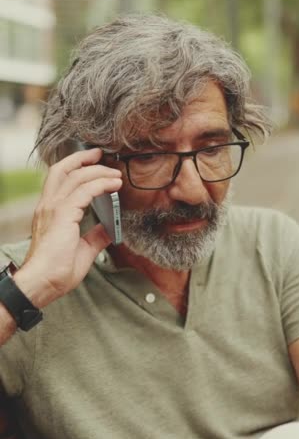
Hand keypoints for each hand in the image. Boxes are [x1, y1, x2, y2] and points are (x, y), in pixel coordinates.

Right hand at [14, 148, 121, 307]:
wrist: (43, 283)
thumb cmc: (57, 271)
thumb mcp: (83, 250)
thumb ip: (95, 236)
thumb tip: (109, 228)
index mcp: (49, 212)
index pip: (60, 180)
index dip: (77, 168)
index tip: (94, 165)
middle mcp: (48, 205)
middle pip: (62, 169)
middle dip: (82, 159)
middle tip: (100, 155)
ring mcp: (53, 208)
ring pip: (76, 176)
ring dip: (98, 171)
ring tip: (115, 174)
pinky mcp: (63, 214)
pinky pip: (85, 190)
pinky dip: (101, 184)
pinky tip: (114, 185)